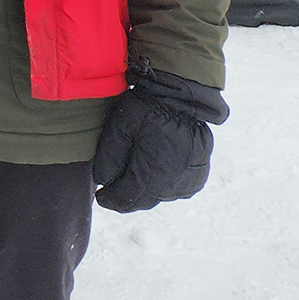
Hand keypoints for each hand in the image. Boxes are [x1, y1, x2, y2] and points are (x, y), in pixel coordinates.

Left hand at [92, 62, 227, 212]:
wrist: (185, 98)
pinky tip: (153, 172)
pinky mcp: (199, 176)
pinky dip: (162, 184)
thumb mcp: (120, 127)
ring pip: (159, 196)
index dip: (110, 200)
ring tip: (130, 178)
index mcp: (150, 177)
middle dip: (125, 197)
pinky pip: (176, 188)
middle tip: (111, 190)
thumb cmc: (149, 109)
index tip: (99, 196)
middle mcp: (171, 186)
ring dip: (144, 191)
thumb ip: (109, 157)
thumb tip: (102, 181)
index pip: (125, 199)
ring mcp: (188, 182)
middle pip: (142, 201)